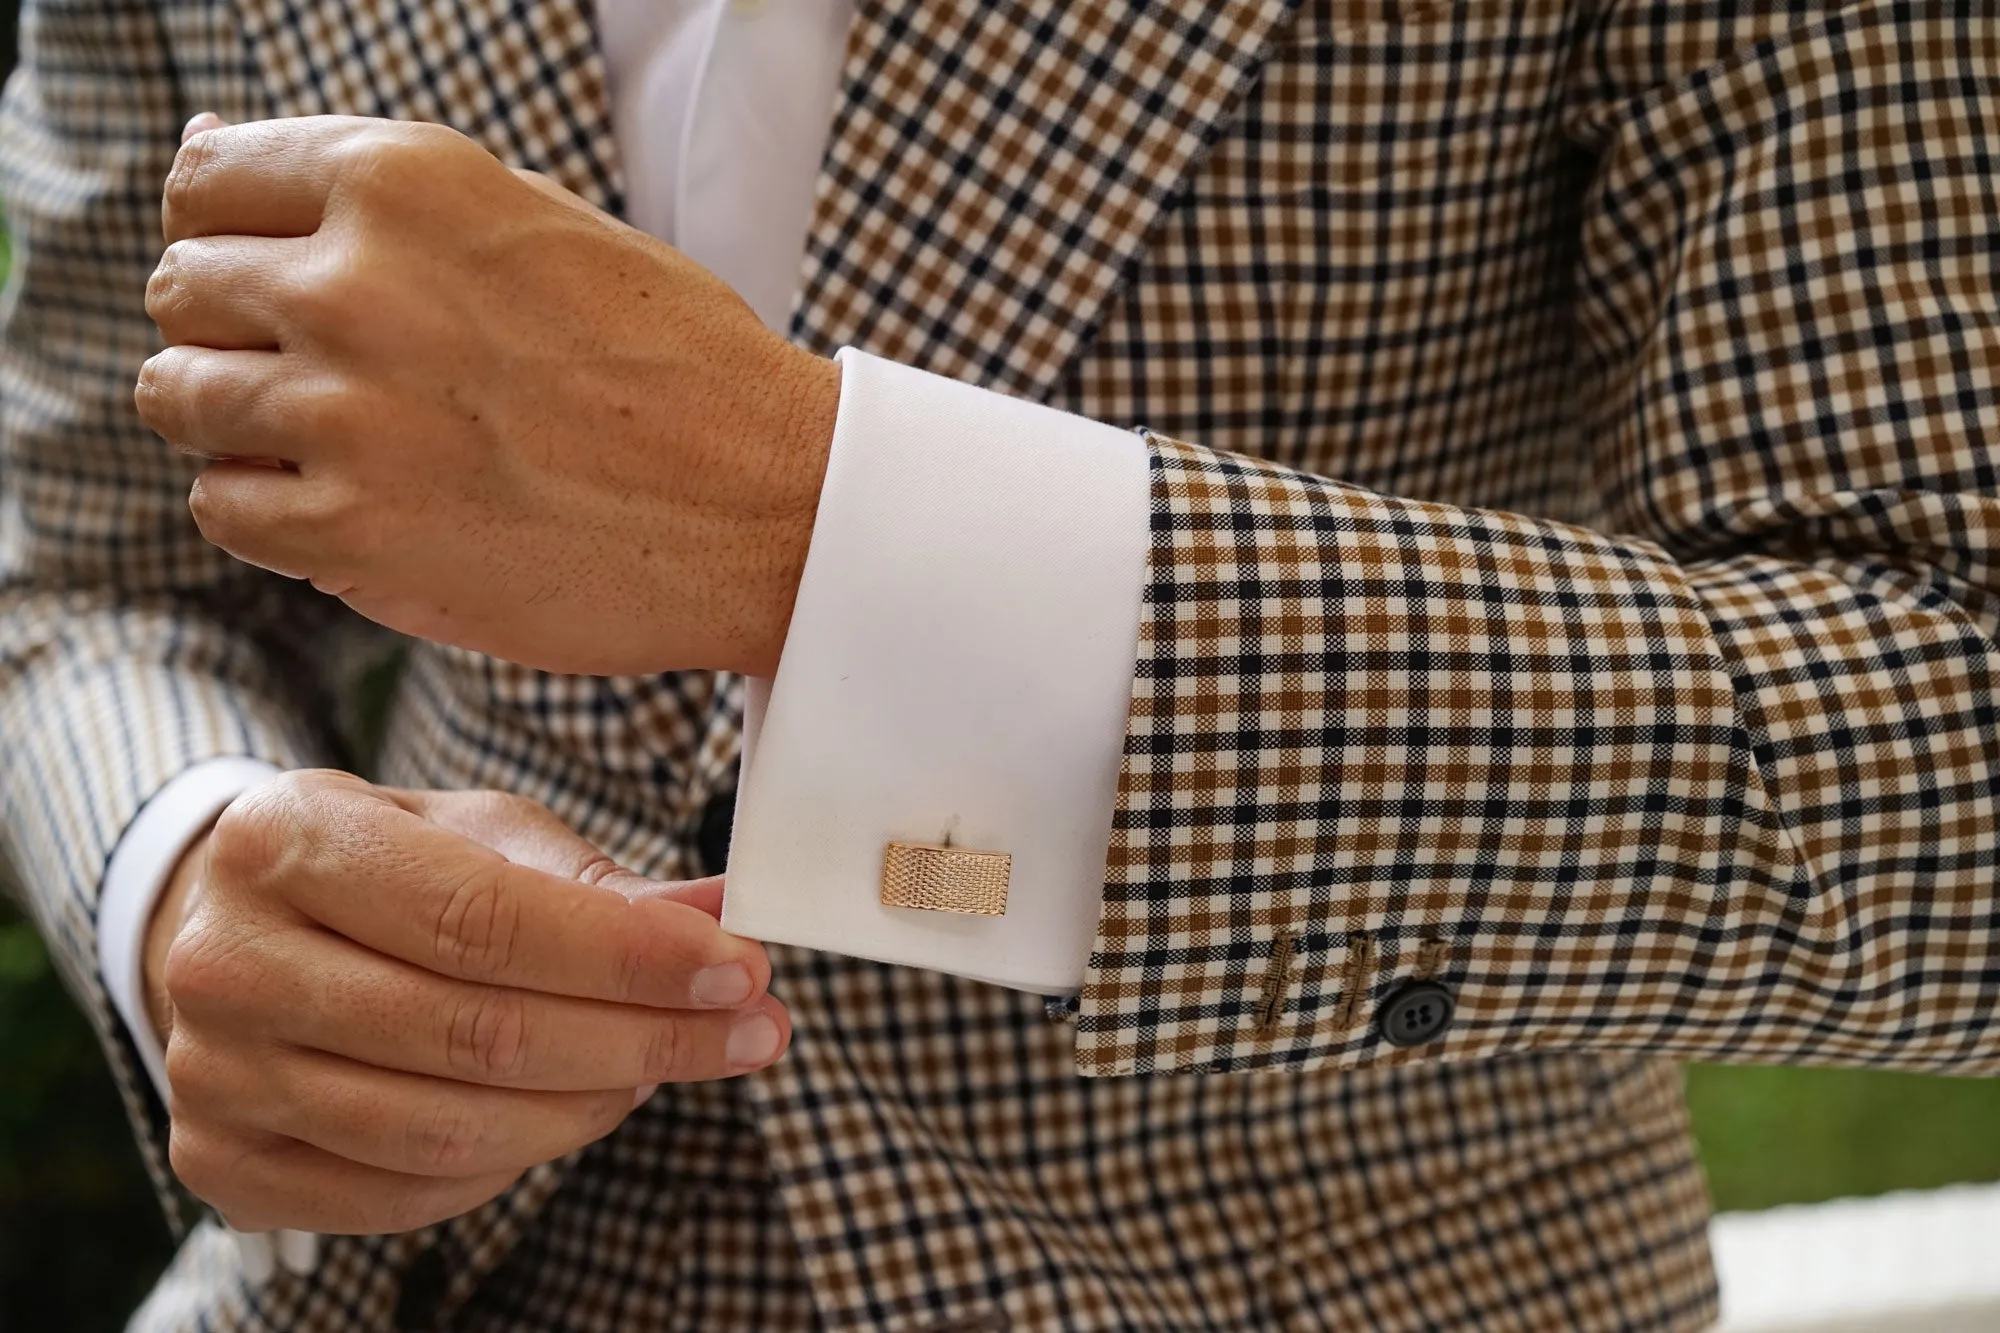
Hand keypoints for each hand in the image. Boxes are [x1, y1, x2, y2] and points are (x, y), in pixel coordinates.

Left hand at [135, 114, 840, 677]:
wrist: (768, 504)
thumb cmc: (675, 362)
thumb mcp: (536, 221)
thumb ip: (380, 195)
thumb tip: (210, 154)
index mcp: (404, 181)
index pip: (205, 181)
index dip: (231, 233)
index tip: (275, 277)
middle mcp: (355, 284)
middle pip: (182, 289)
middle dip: (235, 328)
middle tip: (328, 373)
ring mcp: (345, 413)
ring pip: (178, 398)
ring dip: (241, 420)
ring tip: (341, 442)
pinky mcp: (353, 534)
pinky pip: (222, 507)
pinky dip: (269, 509)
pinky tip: (352, 503)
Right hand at [143, 770, 788, 1234]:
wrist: (232, 928)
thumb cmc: (384, 867)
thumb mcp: (479, 834)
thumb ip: (596, 881)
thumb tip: (719, 913)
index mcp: (285, 839)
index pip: (482, 918)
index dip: (626, 956)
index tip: (739, 968)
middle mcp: (225, 960)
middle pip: (475, 1033)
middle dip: (643, 1038)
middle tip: (750, 1032)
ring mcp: (212, 1075)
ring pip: (447, 1127)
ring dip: (594, 1105)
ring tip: (668, 1066)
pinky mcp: (223, 1165)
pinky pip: (407, 1193)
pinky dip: (514, 1160)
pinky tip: (575, 1109)